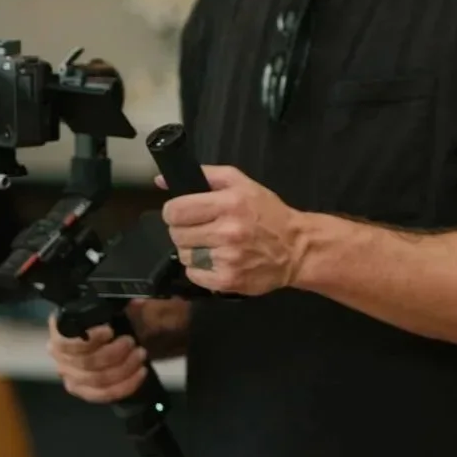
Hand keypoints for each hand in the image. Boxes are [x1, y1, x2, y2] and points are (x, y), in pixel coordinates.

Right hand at [47, 309, 147, 403]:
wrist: (124, 339)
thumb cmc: (116, 320)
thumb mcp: (121, 309)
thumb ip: (126, 306)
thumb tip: (137, 302)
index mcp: (61, 329)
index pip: (66, 341)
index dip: (89, 338)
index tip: (110, 331)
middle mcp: (59, 354)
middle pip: (85, 362)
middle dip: (114, 354)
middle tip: (132, 342)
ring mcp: (69, 375)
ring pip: (95, 380)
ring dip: (123, 368)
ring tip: (140, 355)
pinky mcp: (83, 391)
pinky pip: (102, 395)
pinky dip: (125, 385)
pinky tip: (140, 374)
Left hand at [160, 165, 302, 295]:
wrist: (297, 248)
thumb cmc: (268, 213)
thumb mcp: (242, 184)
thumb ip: (205, 176)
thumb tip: (160, 181)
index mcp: (229, 204)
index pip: (175, 210)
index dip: (176, 212)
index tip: (186, 214)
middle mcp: (227, 231)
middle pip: (176, 234)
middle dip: (186, 231)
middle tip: (204, 230)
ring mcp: (227, 258)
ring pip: (184, 255)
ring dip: (194, 251)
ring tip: (214, 246)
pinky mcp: (227, 280)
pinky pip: (193, 275)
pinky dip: (201, 269)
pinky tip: (219, 261)